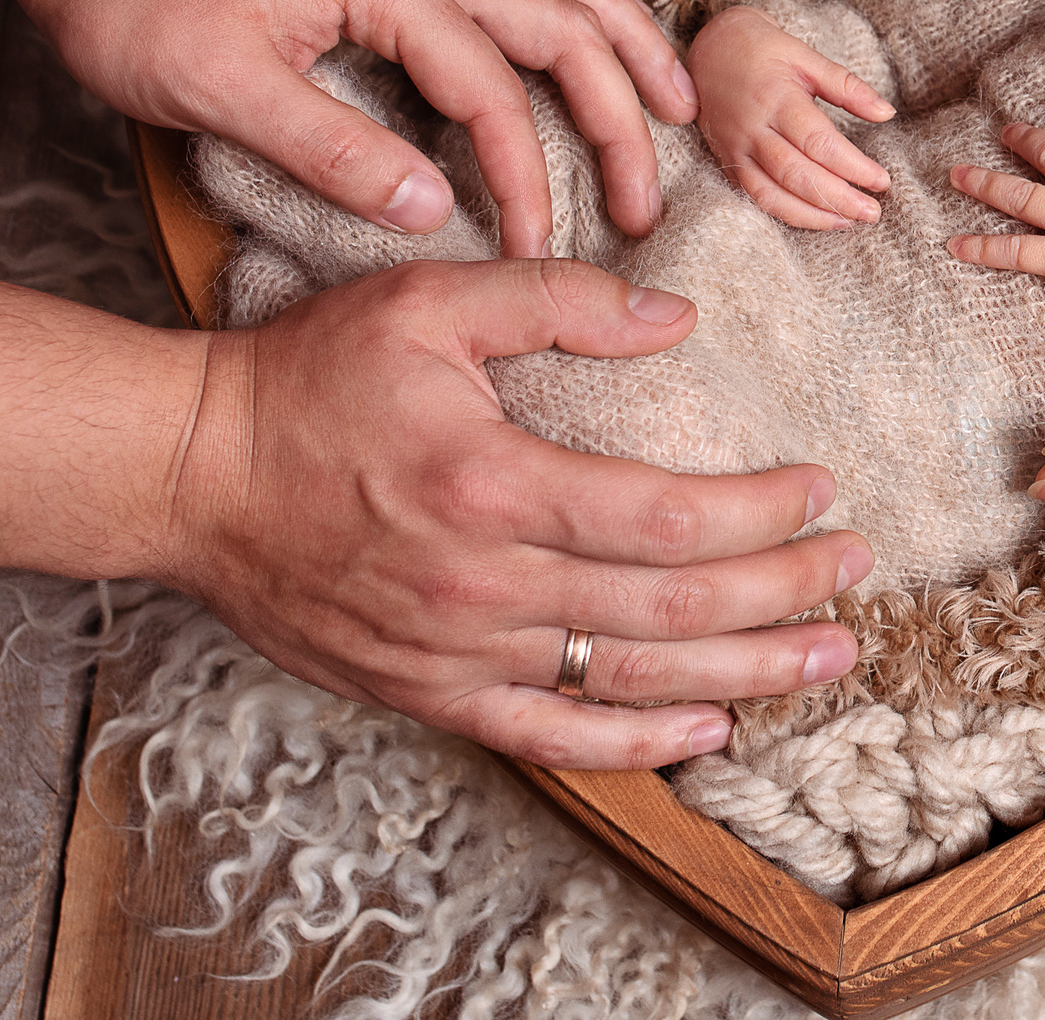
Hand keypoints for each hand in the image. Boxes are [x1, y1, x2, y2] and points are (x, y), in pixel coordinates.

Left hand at [3, 0, 697, 260]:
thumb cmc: (134, 0)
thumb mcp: (217, 91)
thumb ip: (332, 151)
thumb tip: (434, 211)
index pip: (491, 90)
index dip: (526, 177)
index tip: (537, 249)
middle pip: (562, 26)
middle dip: (618, 118)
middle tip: (645, 204)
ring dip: (625, 40)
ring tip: (677, 105)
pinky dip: (577, 5)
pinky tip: (592, 39)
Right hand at [159, 257, 871, 769]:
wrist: (187, 474)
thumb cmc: (306, 378)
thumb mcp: (432, 301)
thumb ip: (560, 299)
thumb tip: (676, 319)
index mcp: (492, 484)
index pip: (666, 518)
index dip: (760, 515)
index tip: (822, 490)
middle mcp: (482, 585)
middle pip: (670, 614)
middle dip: (781, 597)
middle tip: (857, 575)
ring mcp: (455, 653)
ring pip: (627, 686)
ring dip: (743, 676)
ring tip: (827, 656)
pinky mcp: (427, 692)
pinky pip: (549, 738)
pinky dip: (637, 745)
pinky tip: (710, 729)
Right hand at [689, 4, 895, 228]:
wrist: (709, 49)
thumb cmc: (762, 49)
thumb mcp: (807, 57)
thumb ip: (847, 86)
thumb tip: (887, 113)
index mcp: (777, 99)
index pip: (820, 143)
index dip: (853, 167)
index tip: (881, 181)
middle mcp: (753, 129)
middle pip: (798, 175)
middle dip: (839, 199)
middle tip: (872, 212)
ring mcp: (736, 148)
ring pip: (773, 194)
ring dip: (813, 215)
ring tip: (848, 221)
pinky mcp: (726, 161)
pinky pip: (755, 197)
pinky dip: (786, 213)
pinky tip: (815, 218)